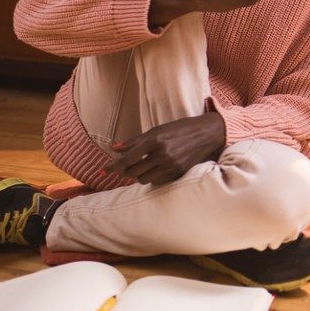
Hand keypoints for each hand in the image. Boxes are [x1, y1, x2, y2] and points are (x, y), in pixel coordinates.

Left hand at [104, 112, 225, 185]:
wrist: (206, 133)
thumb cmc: (179, 129)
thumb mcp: (156, 131)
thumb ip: (134, 141)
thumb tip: (114, 148)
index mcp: (154, 141)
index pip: (127, 159)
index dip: (112, 166)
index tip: (103, 170)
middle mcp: (162, 155)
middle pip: (133, 172)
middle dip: (125, 171)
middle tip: (125, 167)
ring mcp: (171, 165)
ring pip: (144, 179)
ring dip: (139, 175)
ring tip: (143, 166)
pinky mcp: (179, 173)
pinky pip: (157, 181)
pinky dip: (153, 177)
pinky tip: (156, 169)